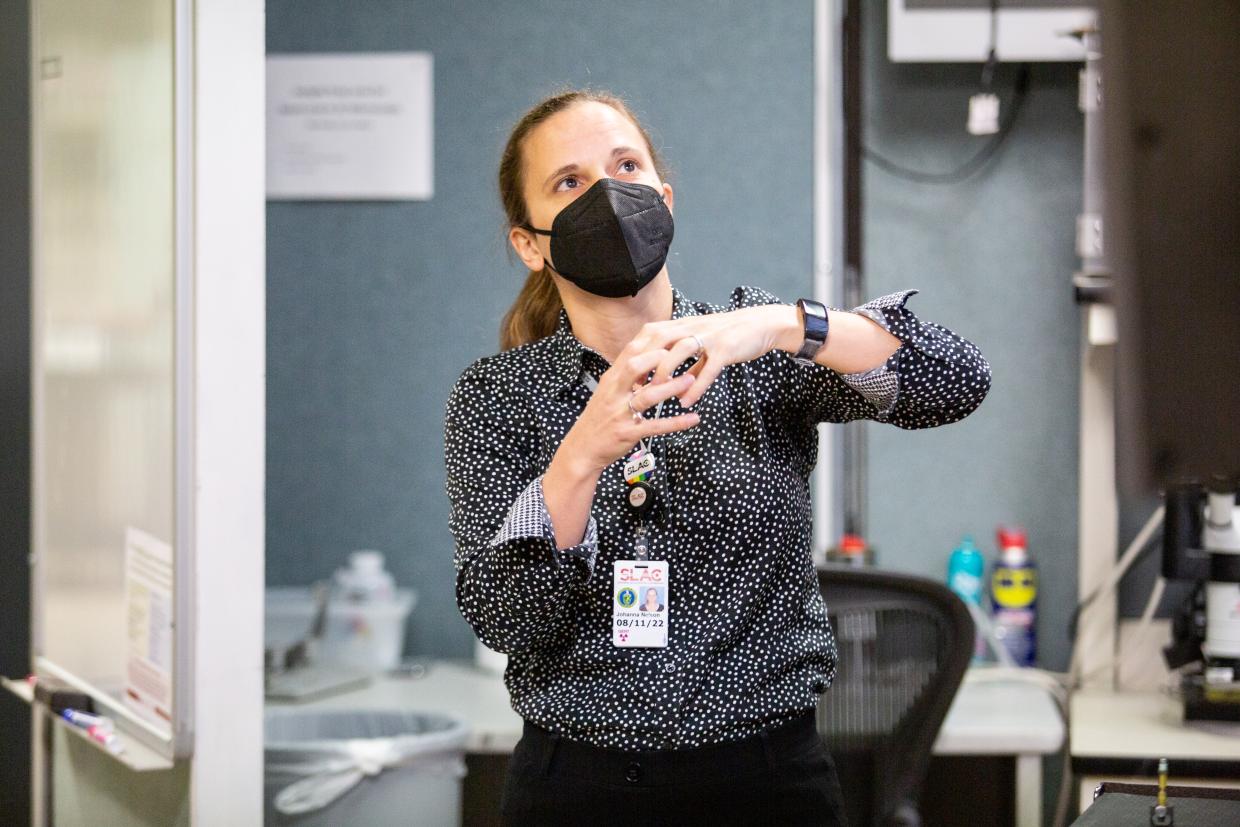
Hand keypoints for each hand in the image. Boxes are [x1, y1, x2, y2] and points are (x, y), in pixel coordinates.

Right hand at [559, 344, 700, 474]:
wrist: (582, 449)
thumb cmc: (598, 419)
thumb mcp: (608, 392)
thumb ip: (625, 376)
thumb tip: (646, 358)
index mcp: (611, 380)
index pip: (630, 351)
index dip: (652, 340)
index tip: (673, 336)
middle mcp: (614, 393)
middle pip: (634, 366)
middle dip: (658, 358)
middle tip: (681, 354)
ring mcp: (620, 413)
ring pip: (647, 396)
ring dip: (671, 387)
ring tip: (691, 380)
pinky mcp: (628, 433)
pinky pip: (655, 426)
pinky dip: (676, 423)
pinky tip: (694, 419)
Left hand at [625, 304, 797, 407]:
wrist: (762, 325)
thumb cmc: (730, 336)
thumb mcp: (704, 347)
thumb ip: (689, 366)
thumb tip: (677, 391)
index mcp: (683, 326)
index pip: (650, 336)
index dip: (635, 354)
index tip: (623, 375)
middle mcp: (691, 328)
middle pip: (658, 340)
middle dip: (643, 363)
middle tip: (632, 387)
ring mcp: (708, 337)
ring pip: (679, 352)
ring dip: (665, 373)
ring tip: (655, 394)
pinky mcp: (726, 348)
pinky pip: (707, 368)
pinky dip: (695, 386)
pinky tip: (687, 402)